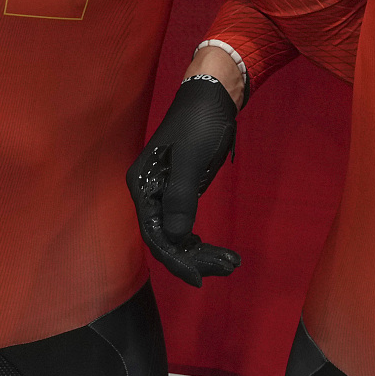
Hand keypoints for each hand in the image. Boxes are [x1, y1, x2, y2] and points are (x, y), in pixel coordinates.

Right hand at [128, 76, 240, 286]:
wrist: (213, 96)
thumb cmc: (201, 122)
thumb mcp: (192, 158)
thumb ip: (182, 196)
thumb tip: (175, 237)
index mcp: (143, 185)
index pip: (154, 234)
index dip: (175, 259)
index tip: (199, 278)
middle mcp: (149, 193)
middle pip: (167, 239)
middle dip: (195, 258)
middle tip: (229, 267)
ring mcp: (164, 193)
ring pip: (177, 236)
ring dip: (201, 252)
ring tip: (231, 263)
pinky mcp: (180, 191)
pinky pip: (185, 225)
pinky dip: (200, 241)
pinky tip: (218, 251)